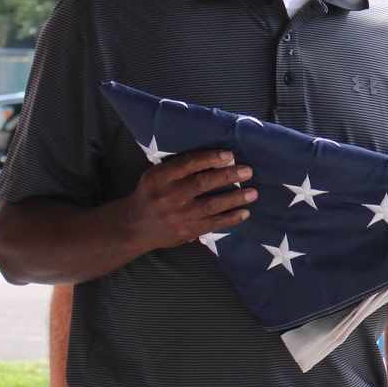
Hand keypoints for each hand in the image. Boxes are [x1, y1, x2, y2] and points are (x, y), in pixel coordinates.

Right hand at [126, 149, 256, 251]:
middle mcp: (167, 196)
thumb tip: (216, 159)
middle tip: (247, 171)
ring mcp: (177, 216)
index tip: (229, 155)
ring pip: (210, 205)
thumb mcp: (156, 177)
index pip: (188, 164)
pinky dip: (230, 218)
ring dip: (234, 198)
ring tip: (252, 192)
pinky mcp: (185, 231)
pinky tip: (244, 212)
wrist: (135, 226)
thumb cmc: (152, 195)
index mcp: (159, 177)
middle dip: (227, 176)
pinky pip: (212, 224)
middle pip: (202, 184)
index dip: (210, 158)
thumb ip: (179, 169)